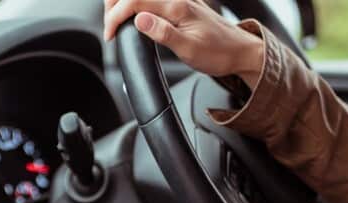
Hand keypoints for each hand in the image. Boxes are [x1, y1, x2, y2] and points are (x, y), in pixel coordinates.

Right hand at [103, 0, 265, 87]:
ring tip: (113, 20)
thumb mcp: (189, 49)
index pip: (134, 1)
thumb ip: (163, 33)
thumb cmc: (218, 53)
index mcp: (176, 6)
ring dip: (123, 2)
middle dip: (113, 6)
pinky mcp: (180, 4)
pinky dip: (135, 3)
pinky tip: (131, 13)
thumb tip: (140, 19)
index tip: (110, 35)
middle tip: (108, 28)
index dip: (116, 16)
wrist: (239, 51)